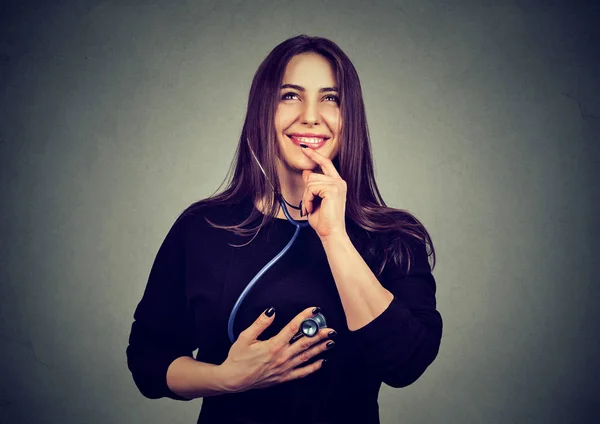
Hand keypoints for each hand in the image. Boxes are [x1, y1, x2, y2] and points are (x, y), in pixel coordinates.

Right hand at [219, 307, 334, 392]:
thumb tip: (271, 311)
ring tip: (331, 342)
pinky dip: (313, 368)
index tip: (314, 310)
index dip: (304, 317)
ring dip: (319, 349)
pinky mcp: (283, 377)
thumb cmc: (238, 358)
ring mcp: (284, 368)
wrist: (233, 379)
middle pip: (304, 343)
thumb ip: (260, 323)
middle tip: (330, 328)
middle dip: (318, 334)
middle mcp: (282, 357)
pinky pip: (301, 373)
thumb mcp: (245, 337)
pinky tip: (321, 362)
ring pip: (306, 357)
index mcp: (273, 345)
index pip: (293, 328)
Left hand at [300, 147, 347, 239]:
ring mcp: (337, 185)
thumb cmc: (324, 220)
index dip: (315, 155)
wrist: (331, 233)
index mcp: (337, 184)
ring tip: (312, 207)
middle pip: (313, 175)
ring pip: (311, 182)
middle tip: (309, 204)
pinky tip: (313, 207)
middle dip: (306, 191)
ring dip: (307, 197)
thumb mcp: (314, 199)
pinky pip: (312, 188)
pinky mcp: (333, 189)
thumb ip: (312, 186)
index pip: (326, 164)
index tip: (306, 148)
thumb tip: (307, 172)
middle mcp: (339, 182)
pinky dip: (308, 199)